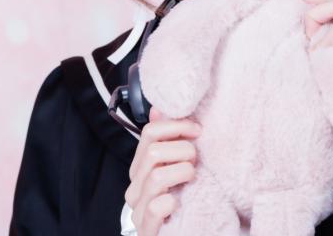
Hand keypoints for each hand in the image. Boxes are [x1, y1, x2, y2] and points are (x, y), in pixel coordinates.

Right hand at [125, 107, 200, 235]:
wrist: (180, 235)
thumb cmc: (181, 200)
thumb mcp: (176, 167)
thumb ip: (167, 140)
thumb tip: (159, 109)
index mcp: (140, 167)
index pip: (150, 133)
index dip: (176, 126)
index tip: (197, 131)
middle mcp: (135, 186)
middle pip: (154, 152)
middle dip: (183, 151)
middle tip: (196, 161)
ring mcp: (138, 209)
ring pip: (157, 177)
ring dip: (182, 173)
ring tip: (192, 178)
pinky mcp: (147, 230)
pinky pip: (156, 207)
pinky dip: (171, 202)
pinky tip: (179, 202)